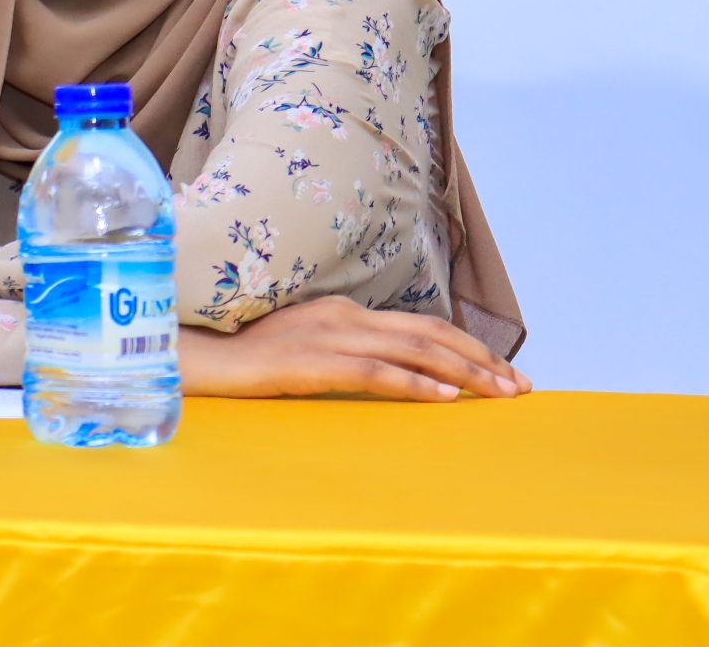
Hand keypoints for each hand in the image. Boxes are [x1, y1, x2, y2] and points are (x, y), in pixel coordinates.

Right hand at [180, 297, 531, 401]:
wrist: (186, 353)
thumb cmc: (238, 356)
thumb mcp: (298, 347)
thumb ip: (339, 352)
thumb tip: (386, 373)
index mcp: (340, 310)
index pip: (420, 325)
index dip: (467, 345)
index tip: (504, 370)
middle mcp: (340, 316)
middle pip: (428, 333)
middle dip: (482, 359)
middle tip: (521, 386)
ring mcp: (324, 337)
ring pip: (411, 350)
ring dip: (463, 373)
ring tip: (499, 393)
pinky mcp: (308, 364)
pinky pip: (372, 373)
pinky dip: (413, 384)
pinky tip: (443, 397)